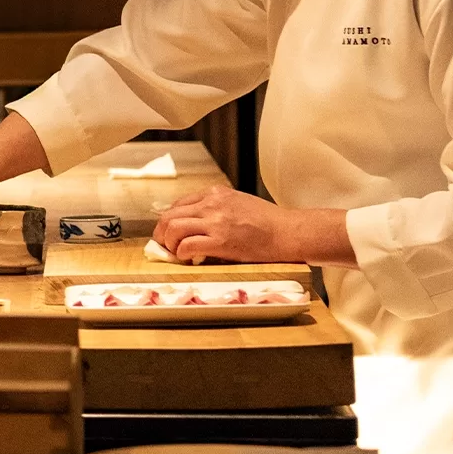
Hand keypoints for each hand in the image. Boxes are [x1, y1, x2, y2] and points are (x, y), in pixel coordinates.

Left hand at [153, 186, 350, 265]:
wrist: (290, 232)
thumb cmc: (269, 223)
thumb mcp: (239, 204)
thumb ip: (217, 209)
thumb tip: (196, 226)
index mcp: (215, 193)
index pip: (178, 204)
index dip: (170, 221)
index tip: (170, 234)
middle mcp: (212, 203)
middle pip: (169, 216)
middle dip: (162, 233)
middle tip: (165, 247)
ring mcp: (215, 221)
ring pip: (172, 229)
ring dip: (169, 244)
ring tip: (176, 254)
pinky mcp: (220, 241)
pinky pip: (187, 246)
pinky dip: (182, 255)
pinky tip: (189, 260)